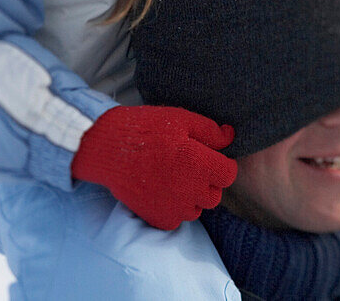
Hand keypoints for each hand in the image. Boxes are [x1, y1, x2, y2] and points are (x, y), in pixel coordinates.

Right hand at [70, 105, 237, 230]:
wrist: (108, 148)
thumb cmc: (145, 129)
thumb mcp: (181, 119)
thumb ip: (210, 131)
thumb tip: (231, 136)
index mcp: (199, 164)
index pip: (229, 174)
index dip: (220, 164)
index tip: (208, 157)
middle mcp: (190, 190)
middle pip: (215, 194)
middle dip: (207, 181)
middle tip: (188, 166)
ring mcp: (174, 207)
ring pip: (197, 209)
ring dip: (192, 196)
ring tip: (173, 177)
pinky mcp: (159, 218)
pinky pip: (178, 219)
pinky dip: (173, 208)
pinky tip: (162, 190)